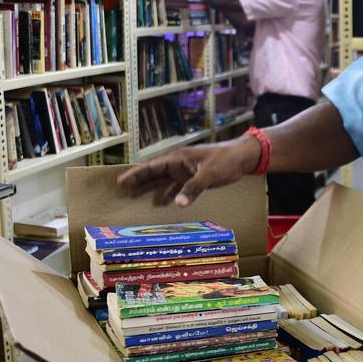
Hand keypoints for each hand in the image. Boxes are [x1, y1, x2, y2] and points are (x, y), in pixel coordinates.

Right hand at [116, 137, 260, 206]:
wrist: (241, 158)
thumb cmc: (225, 160)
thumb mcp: (209, 174)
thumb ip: (193, 188)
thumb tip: (176, 203)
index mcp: (178, 158)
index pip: (152, 166)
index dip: (136, 173)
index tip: (121, 181)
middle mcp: (178, 164)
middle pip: (154, 173)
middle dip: (138, 180)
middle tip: (121, 189)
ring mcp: (185, 171)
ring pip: (163, 180)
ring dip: (150, 188)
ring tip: (134, 196)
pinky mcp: (193, 179)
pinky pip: (176, 187)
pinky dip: (168, 194)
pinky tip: (162, 202)